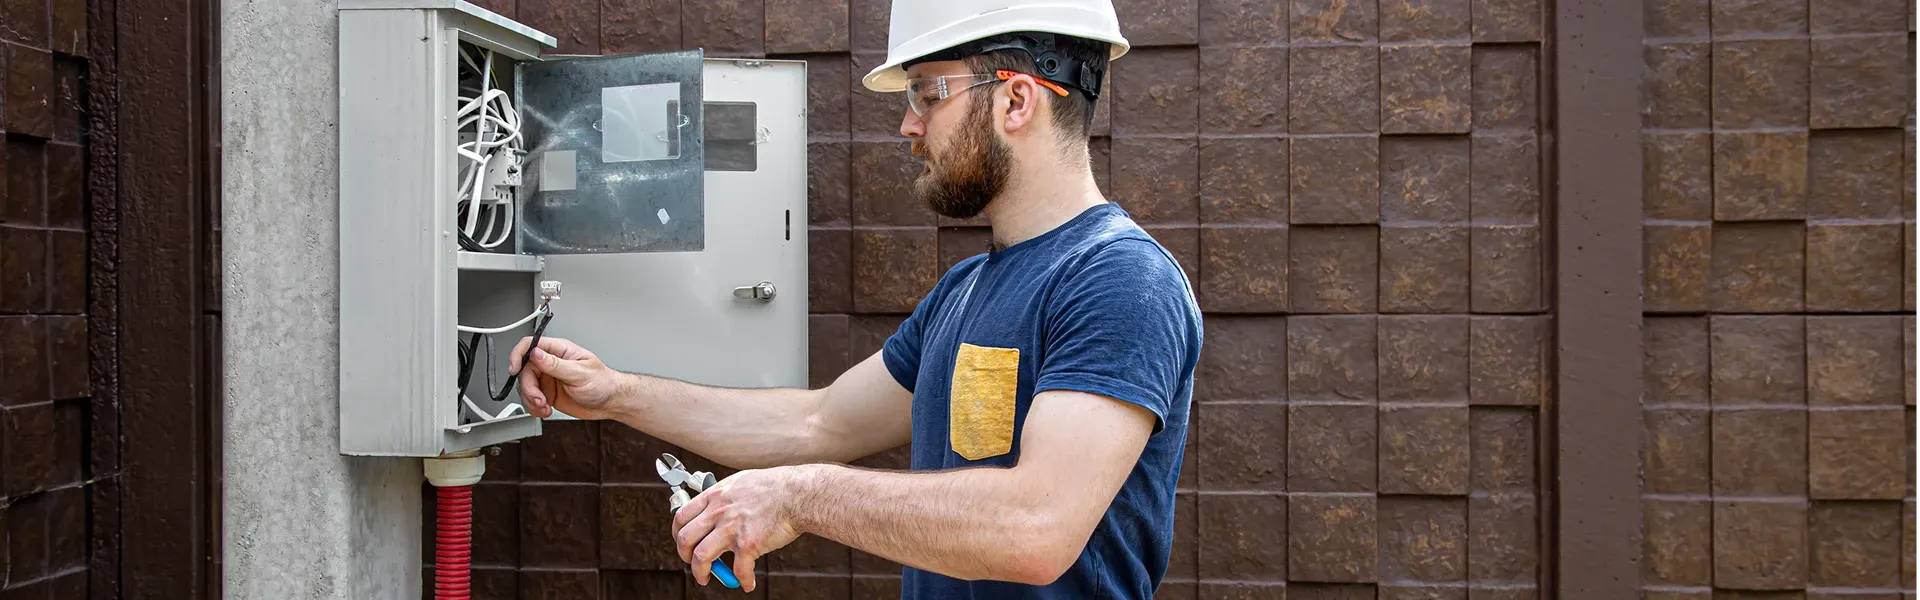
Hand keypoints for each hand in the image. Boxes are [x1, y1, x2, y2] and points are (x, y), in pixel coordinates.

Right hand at [507, 336, 625, 419]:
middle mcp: (551, 363)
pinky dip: (534, 407)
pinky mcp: (548, 393)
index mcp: (559, 351)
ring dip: (531, 400)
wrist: (610, 402)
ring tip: (544, 407)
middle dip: (528, 388)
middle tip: (539, 399)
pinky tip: (545, 410)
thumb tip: (536, 354)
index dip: (518, 355)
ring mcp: (548, 378)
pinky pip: (531, 399)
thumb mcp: (580, 373)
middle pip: (524, 370)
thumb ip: (556, 364)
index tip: (514, 370)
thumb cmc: (603, 383)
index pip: (530, 345)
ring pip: (525, 386)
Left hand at [671, 466, 810, 590]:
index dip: (677, 534)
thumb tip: (717, 509)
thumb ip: (725, 496)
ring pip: (701, 557)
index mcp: (715, 495)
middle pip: (685, 539)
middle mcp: (719, 511)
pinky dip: (741, 580)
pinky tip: (747, 583)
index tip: (682, 542)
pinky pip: (738, 570)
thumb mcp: (741, 483)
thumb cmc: (776, 487)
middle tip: (692, 563)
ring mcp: (732, 528)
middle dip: (684, 556)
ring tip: (707, 578)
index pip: (681, 516)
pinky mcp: (748, 544)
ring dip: (700, 573)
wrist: (798, 494)